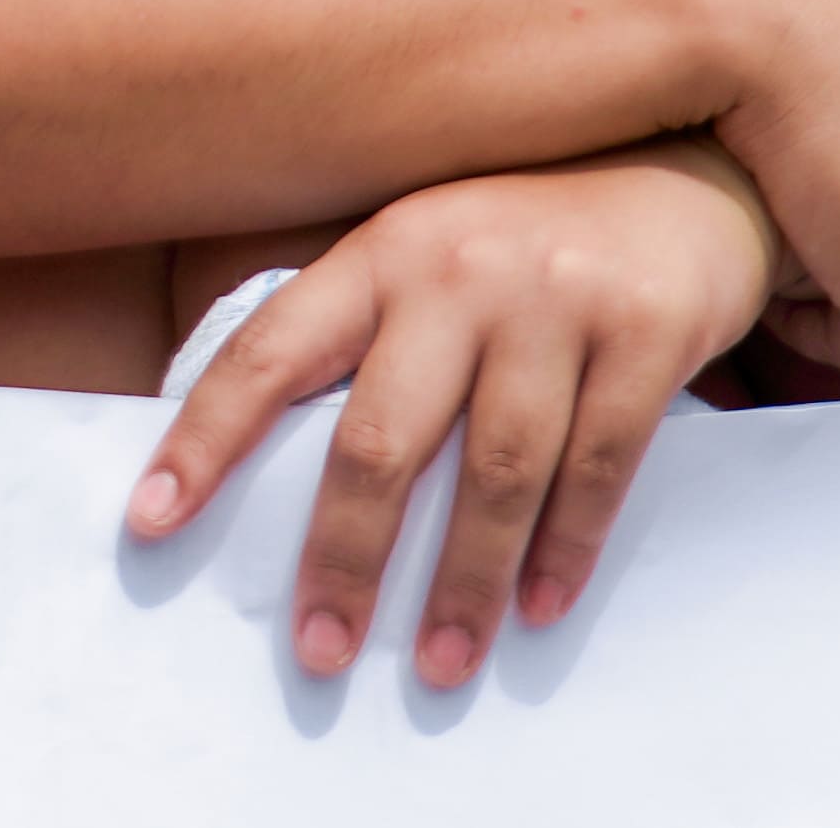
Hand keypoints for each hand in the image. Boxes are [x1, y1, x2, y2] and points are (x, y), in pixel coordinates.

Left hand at [131, 141, 781, 687]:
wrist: (686, 174)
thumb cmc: (526, 238)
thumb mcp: (427, 254)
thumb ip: (361, 336)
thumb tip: (267, 464)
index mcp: (379, 253)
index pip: (268, 353)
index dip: (204, 439)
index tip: (152, 524)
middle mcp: (456, 269)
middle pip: (380, 436)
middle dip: (344, 555)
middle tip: (320, 651)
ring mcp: (555, 298)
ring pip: (496, 469)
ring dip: (464, 583)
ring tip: (440, 664)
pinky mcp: (646, 330)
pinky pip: (599, 465)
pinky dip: (565, 549)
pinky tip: (538, 608)